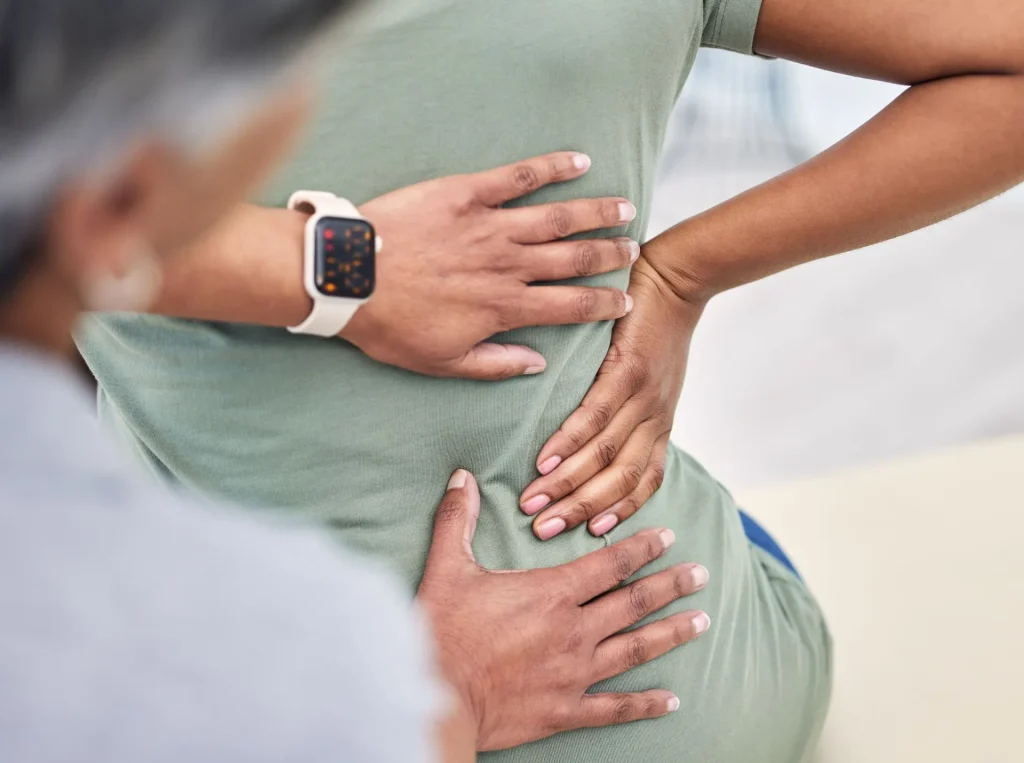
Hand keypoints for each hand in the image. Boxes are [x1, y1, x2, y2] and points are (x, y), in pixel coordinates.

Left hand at [343, 152, 638, 379]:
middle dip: (611, 254)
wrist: (348, 277)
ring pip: (558, 217)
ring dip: (596, 212)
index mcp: (504, 306)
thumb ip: (494, 365)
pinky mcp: (466, 193)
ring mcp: (490, 225)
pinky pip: (518, 177)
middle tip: (634, 250)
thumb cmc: (389, 325)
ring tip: (624, 208)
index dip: (605, 303)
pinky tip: (578, 160)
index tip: (626, 300)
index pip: (571, 306)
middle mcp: (508, 264)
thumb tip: (537, 364)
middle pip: (576, 257)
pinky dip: (552, 167)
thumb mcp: (441, 362)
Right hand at [419, 470, 710, 751]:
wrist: (435, 698)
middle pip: (634, 603)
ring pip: (635, 649)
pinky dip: (645, 704)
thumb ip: (458, 519)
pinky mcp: (566, 711)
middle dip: (671, 585)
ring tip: (703, 621)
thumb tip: (462, 477)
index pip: (609, 564)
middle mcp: (572, 631)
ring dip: (672, 633)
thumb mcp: (447, 568)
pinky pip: (615, 707)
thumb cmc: (441, 632)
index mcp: (550, 594)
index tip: (669, 537)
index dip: (642, 548)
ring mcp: (574, 674)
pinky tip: (671, 700)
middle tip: (702, 574)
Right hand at [518, 257, 702, 539]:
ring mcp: (643, 396)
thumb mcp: (653, 379)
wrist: (679, 278)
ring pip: (605, 455)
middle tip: (544, 532)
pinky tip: (544, 460)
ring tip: (534, 503)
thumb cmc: (658, 326)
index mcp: (659, 423)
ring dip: (568, 485)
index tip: (586, 534)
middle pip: (619, 480)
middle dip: (580, 510)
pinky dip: (569, 442)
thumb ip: (630, 410)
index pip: (642, 482)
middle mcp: (654, 417)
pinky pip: (596, 415)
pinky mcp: (627, 369)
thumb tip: (595, 435)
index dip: (617, 511)